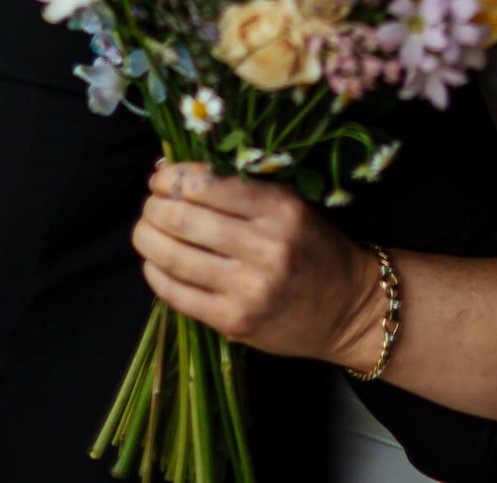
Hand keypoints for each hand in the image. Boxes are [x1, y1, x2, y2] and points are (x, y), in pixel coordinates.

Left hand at [133, 163, 385, 369]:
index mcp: (280, 209)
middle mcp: (265, 247)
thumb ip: (242, 191)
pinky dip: (155, 273)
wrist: (350, 308)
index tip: (162, 177)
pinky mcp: (234, 321)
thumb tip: (175, 174)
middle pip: (182, 217)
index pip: (207, 183)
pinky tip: (155, 264)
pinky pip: (176, 294)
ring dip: (147, 237)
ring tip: (145, 231)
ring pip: (172, 255)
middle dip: (154, 206)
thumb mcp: (291, 206)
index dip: (172, 177)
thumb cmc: (315, 248)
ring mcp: (248, 288)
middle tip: (150, 204)